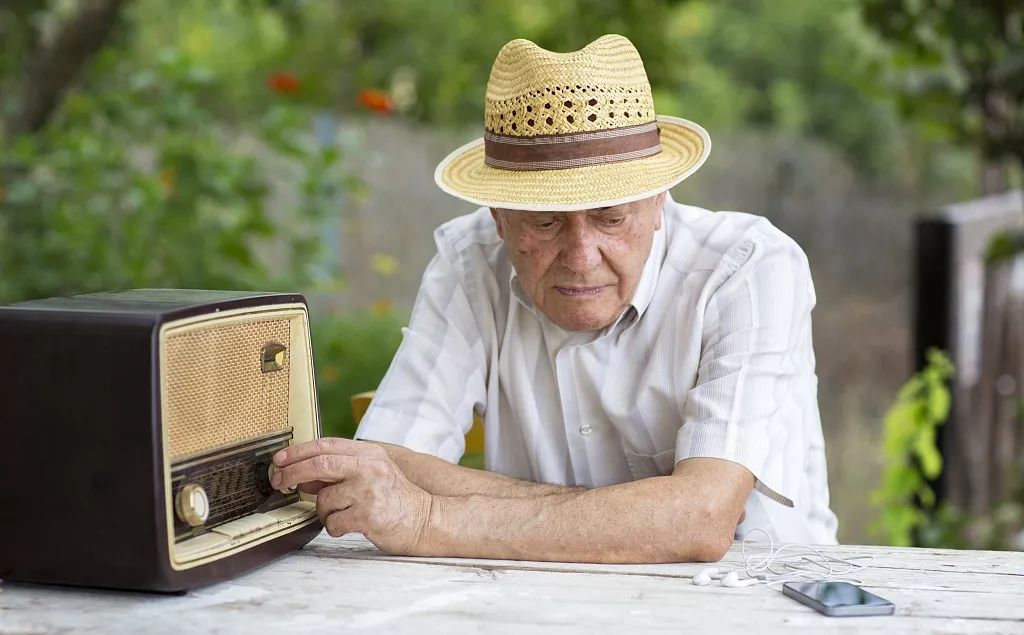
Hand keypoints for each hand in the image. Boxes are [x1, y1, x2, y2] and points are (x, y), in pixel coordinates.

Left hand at [271, 437, 432, 554]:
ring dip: (323, 511)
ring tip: (341, 514)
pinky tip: (348, 526)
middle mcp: (370, 468)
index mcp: (370, 453)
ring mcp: (370, 491)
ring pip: (324, 499)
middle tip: (278, 482)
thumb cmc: (395, 499)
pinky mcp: (368, 516)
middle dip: (292, 473)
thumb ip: (339, 471)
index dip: (298, 451)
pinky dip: (333, 527)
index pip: (326, 445)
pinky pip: (333, 523)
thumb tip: (301, 475)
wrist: (425, 520)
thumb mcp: (370, 475)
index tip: (279, 459)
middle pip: (320, 464)